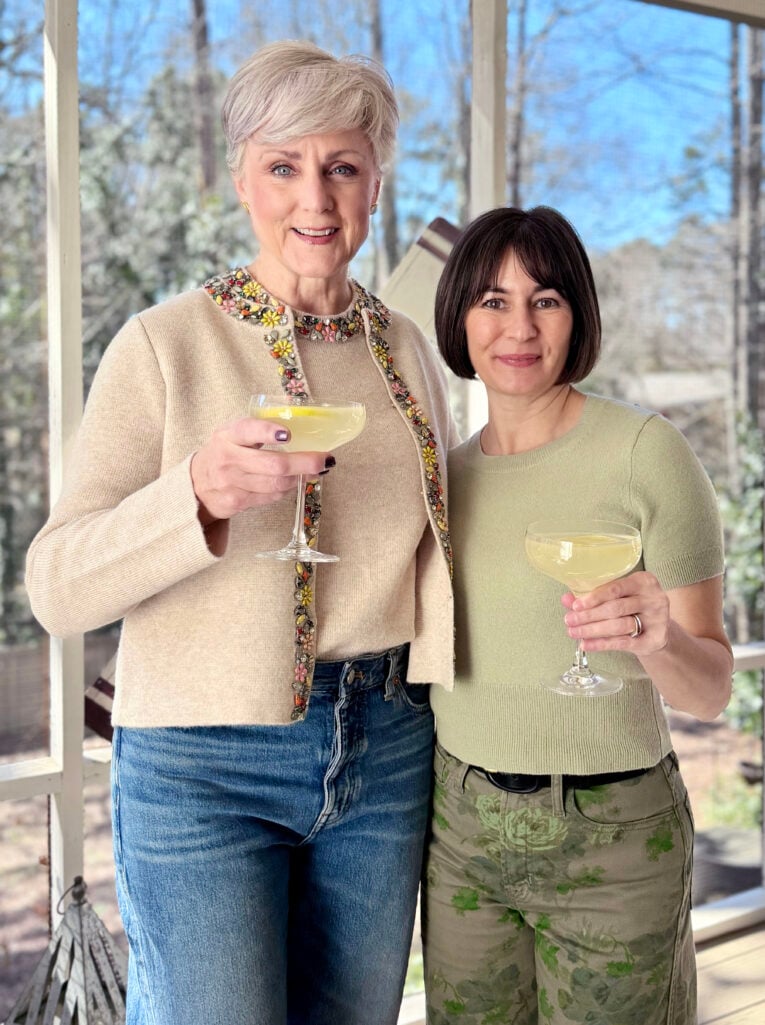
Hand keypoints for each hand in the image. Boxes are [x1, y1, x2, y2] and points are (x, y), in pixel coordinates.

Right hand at [190, 415, 330, 522]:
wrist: (196, 485)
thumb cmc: (224, 453)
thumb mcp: (232, 435)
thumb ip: (258, 431)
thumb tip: (301, 431)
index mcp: (228, 435)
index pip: (247, 431)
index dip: (268, 432)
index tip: (287, 434)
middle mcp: (228, 459)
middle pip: (273, 464)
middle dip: (304, 462)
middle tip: (325, 459)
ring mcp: (232, 483)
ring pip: (276, 483)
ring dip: (302, 477)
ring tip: (318, 470)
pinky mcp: (237, 502)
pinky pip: (271, 497)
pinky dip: (288, 488)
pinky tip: (297, 481)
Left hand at [561, 571, 669, 655]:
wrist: (657, 629)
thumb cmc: (632, 607)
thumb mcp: (615, 597)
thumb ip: (591, 596)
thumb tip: (566, 599)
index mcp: (643, 581)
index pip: (615, 588)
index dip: (594, 597)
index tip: (575, 606)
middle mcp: (653, 598)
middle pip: (616, 608)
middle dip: (589, 616)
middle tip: (569, 621)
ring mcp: (657, 619)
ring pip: (619, 626)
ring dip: (593, 630)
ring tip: (574, 633)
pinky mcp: (655, 639)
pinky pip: (624, 643)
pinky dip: (602, 644)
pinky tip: (586, 644)